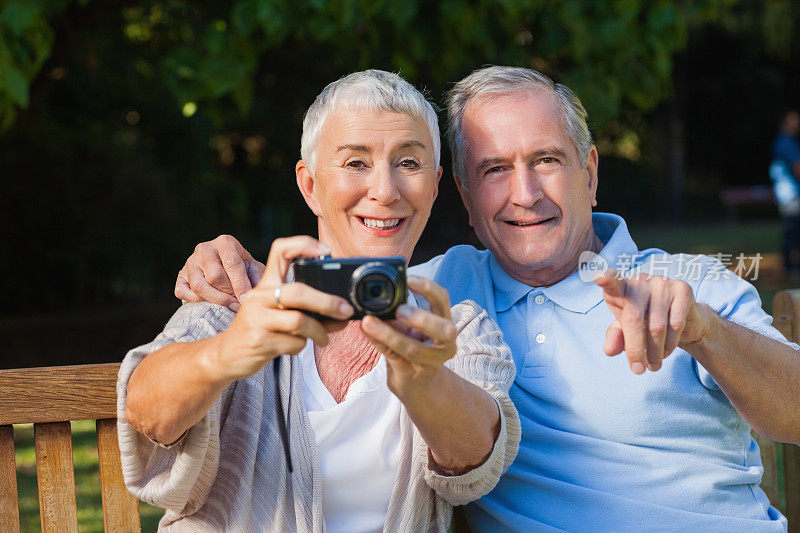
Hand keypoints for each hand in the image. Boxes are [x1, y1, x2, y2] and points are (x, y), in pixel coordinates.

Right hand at [175, 235, 264, 310]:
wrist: (223, 267)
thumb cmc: (242, 268)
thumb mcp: (253, 268)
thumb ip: (258, 277)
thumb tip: (258, 293)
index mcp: (225, 242)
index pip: (232, 264)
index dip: (240, 284)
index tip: (246, 300)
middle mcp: (204, 249)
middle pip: (214, 276)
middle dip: (228, 293)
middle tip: (238, 303)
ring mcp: (190, 262)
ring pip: (199, 286)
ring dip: (215, 300)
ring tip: (229, 305)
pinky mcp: (180, 276)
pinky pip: (184, 292)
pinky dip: (197, 301)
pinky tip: (210, 303)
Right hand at [213, 236, 353, 380]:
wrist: (227, 354)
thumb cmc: (259, 329)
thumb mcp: (278, 312)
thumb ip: (306, 309)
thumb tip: (344, 314)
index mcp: (265, 284)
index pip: (281, 250)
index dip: (304, 244)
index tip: (327, 251)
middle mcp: (259, 297)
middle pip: (298, 291)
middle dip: (327, 302)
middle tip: (345, 310)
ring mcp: (257, 319)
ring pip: (299, 321)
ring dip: (319, 331)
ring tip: (324, 338)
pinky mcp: (259, 341)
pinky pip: (293, 343)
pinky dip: (303, 346)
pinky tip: (298, 346)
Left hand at [360, 276, 457, 397]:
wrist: (417, 382)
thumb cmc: (414, 344)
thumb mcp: (413, 326)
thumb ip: (401, 309)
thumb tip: (378, 291)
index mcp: (445, 323)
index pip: (443, 301)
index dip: (429, 288)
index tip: (409, 279)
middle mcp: (445, 344)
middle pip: (444, 330)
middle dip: (422, 319)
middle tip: (399, 310)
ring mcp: (430, 362)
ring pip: (413, 349)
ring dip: (389, 334)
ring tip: (369, 322)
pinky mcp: (412, 374)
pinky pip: (394, 357)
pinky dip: (378, 343)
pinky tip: (366, 332)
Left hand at [595, 269, 711, 373]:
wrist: (684, 317)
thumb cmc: (646, 320)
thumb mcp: (627, 329)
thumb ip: (616, 337)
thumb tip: (609, 350)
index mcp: (621, 288)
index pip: (612, 282)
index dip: (606, 279)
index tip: (599, 278)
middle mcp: (640, 280)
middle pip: (633, 319)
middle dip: (635, 349)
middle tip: (638, 370)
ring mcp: (662, 282)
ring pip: (656, 326)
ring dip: (655, 352)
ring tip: (653, 365)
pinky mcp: (682, 289)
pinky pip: (675, 324)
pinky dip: (670, 344)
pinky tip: (667, 351)